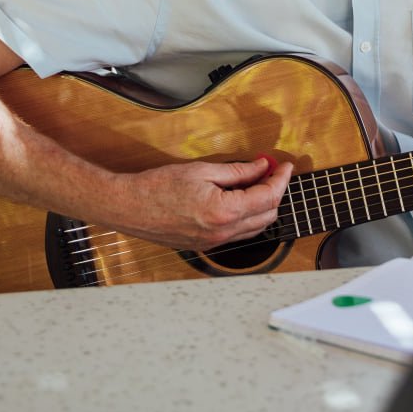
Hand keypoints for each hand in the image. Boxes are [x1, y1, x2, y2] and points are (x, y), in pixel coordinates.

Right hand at [108, 155, 293, 250]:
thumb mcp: (202, 170)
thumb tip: (261, 167)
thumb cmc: (158, 187)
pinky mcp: (205, 245)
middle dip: (274, 192)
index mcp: (224, 212)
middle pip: (267, 215)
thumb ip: (237, 171)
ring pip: (254, 228)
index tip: (284, 166)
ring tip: (258, 182)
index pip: (268, 197)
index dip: (280, 179)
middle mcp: (222, 233)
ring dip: (262, 206)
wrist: (128, 207)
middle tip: (271, 171)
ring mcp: (214, 243)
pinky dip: (247, 217)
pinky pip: (238, 234)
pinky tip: (240, 199)